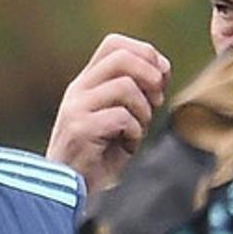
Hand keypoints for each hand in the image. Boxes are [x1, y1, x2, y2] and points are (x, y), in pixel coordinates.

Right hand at [46, 34, 170, 193]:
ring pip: (125, 86)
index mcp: (87, 82)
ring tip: (137, 131)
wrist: (70, 189)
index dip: (144, 53)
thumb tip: (162, 69)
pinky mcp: (80, 129)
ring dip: (143, 110)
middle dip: (150, 76)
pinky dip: (134, 133)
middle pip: (121, 57)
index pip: (114, 44)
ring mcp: (76, 107)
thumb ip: (136, 92)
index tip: (160, 79)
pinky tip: (127, 148)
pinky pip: (121, 117)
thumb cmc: (99, 155)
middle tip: (156, 101)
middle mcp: (78, 89)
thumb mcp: (120, 117)